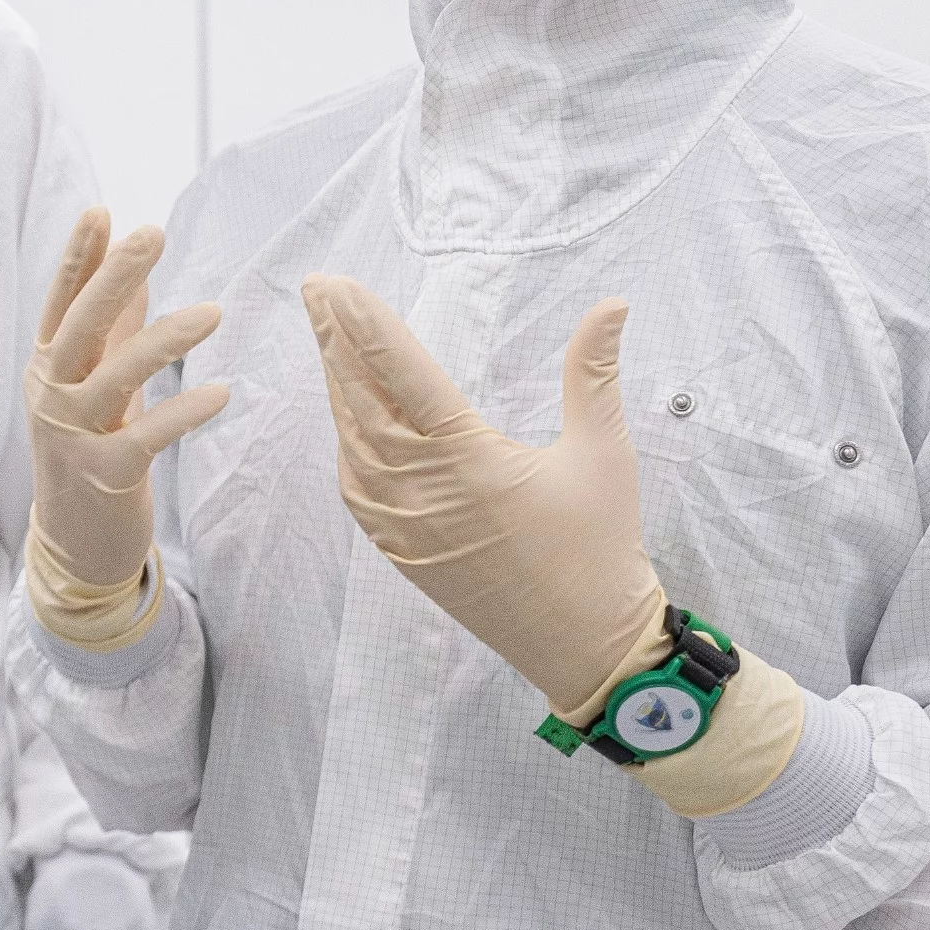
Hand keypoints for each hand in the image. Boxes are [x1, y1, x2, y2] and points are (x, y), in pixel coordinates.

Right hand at [27, 210, 229, 628]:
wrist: (77, 543)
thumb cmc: (91, 452)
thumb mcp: (96, 388)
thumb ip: (113, 334)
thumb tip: (134, 273)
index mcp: (48, 369)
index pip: (60, 304)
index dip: (78, 258)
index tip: (101, 212)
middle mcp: (52, 396)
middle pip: (80, 328)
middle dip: (114, 278)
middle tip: (150, 234)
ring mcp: (74, 436)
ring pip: (115, 377)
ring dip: (164, 341)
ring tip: (213, 313)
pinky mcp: (105, 474)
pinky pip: (147, 436)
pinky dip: (183, 413)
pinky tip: (220, 393)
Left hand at [302, 275, 667, 720]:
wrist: (584, 643)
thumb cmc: (599, 547)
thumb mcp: (602, 452)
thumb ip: (593, 372)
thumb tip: (613, 304)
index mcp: (466, 458)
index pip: (400, 373)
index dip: (364, 324)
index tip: (335, 286)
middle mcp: (420, 488)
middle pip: (361, 397)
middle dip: (335, 338)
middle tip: (317, 288)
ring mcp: (401, 521)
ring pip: (352, 438)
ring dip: (338, 384)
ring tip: (328, 335)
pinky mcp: (398, 548)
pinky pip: (356, 482)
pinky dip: (347, 438)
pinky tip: (346, 411)